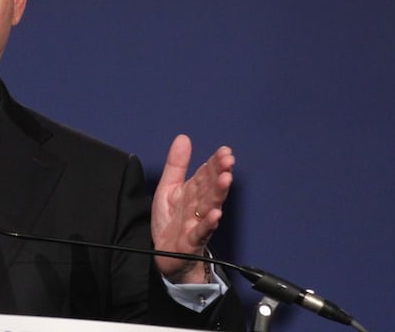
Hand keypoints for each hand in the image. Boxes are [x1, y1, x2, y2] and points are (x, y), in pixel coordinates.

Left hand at [151, 134, 234, 283]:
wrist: (165, 256)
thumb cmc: (171, 222)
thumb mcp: (169, 188)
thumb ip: (177, 165)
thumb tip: (184, 138)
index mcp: (194, 192)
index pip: (206, 174)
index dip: (215, 163)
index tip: (225, 151)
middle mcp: (199, 206)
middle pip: (210, 188)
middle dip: (219, 174)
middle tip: (229, 160)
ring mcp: (197, 224)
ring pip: (209, 206)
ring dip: (217, 194)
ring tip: (225, 180)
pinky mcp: (191, 241)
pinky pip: (201, 231)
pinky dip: (208, 223)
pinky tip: (215, 214)